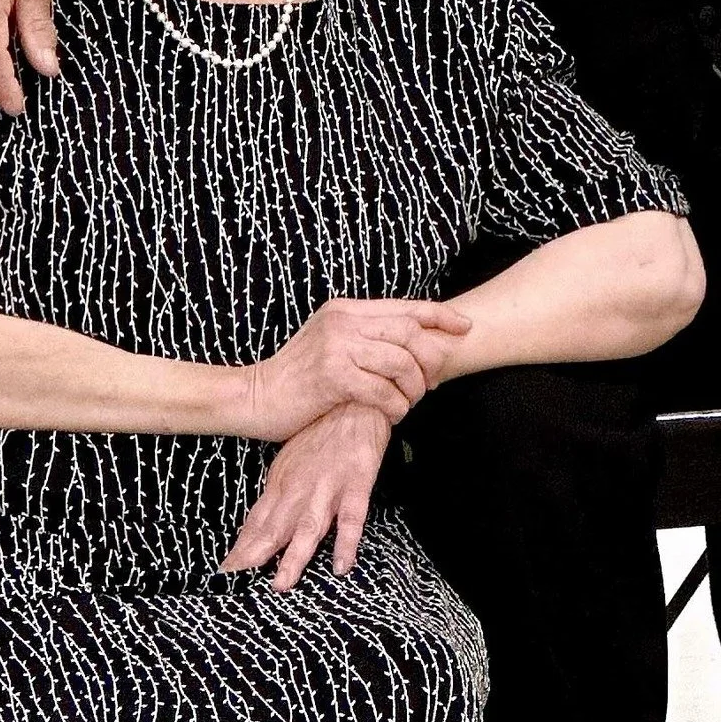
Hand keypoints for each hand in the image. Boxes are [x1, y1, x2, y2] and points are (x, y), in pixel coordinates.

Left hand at [223, 403, 391, 590]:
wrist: (353, 395)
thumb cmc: (321, 428)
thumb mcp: (290, 460)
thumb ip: (276, 495)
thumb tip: (254, 529)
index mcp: (282, 482)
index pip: (257, 522)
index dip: (241, 548)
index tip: (225, 573)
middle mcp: (300, 487)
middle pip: (276, 527)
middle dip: (255, 556)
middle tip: (237, 583)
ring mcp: (328, 486)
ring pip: (309, 526)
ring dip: (294, 555)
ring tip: (281, 583)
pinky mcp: (357, 482)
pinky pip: (352, 517)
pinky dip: (345, 542)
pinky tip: (340, 565)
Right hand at [239, 298, 472, 441]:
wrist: (256, 396)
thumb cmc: (298, 376)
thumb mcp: (331, 342)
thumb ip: (365, 336)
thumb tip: (413, 343)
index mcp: (347, 309)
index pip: (405, 306)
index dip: (440, 316)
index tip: (464, 327)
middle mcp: (344, 321)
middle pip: (410, 331)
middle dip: (431, 359)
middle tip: (431, 383)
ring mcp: (337, 347)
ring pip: (401, 362)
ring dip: (413, 388)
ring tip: (407, 403)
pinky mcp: (333, 376)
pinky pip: (382, 391)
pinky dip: (395, 406)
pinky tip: (391, 415)